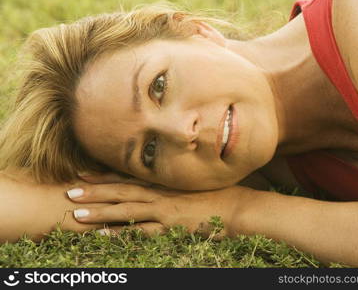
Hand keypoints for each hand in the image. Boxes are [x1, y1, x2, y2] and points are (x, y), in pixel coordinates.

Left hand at [67, 173, 250, 237]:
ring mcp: (164, 210)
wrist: (236, 207)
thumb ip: (172, 181)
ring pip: (126, 210)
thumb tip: (159, 181)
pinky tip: (102, 235)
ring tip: (76, 213)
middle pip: (122, 191)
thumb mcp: (191, 182)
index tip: (83, 173)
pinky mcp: (170, 227)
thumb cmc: (215, 194)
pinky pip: (141, 232)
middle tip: (70, 190)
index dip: (104, 176)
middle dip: (95, 191)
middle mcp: (160, 194)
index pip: (128, 177)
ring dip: (101, 211)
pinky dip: (121, 233)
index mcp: (163, 182)